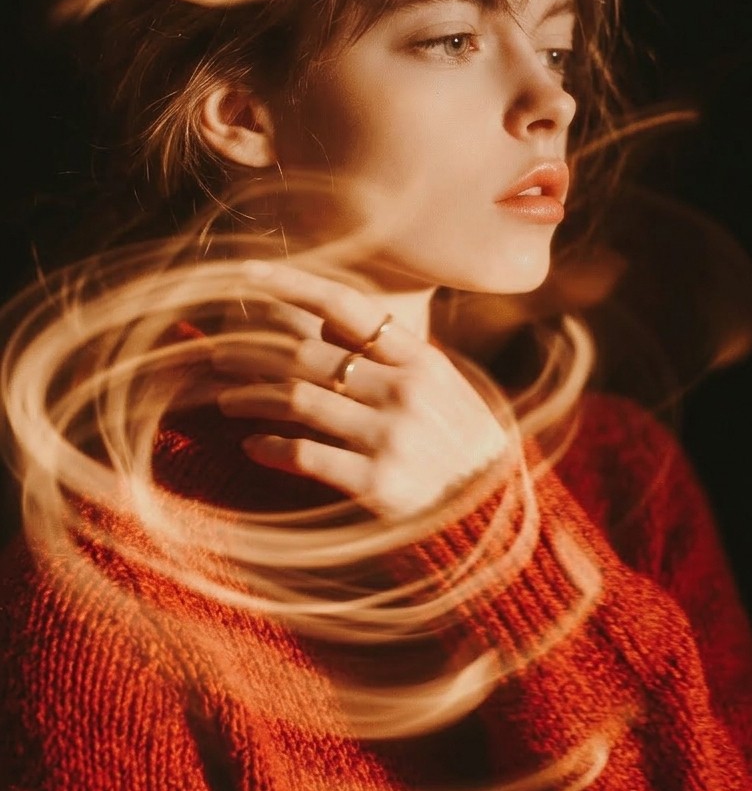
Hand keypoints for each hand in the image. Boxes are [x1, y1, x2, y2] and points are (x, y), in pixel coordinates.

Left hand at [215, 261, 509, 519]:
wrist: (494, 516)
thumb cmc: (461, 446)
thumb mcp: (443, 388)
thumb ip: (392, 355)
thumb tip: (325, 323)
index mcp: (421, 361)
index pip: (347, 307)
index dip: (292, 285)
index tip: (247, 274)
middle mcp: (405, 392)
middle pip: (308, 355)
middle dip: (251, 352)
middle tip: (217, 354)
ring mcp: (391, 437)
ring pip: (298, 400)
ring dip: (252, 397)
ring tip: (226, 400)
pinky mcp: (377, 484)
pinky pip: (305, 455)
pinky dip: (270, 447)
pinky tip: (252, 445)